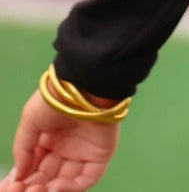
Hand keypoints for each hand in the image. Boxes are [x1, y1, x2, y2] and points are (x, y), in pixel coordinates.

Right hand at [0, 91, 119, 191]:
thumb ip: (23, 149)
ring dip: (49, 190)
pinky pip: (87, 178)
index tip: (10, 187)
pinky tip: (55, 187)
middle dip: (33, 186)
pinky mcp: (100, 155)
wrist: (83, 85)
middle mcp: (66, 148)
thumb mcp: (30, 121)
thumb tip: (18, 176)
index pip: (34, 168)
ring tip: (35, 189)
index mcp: (49, 140)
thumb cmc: (56, 98)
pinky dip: (72, 188)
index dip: (23, 179)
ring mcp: (83, 152)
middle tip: (20, 191)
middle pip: (48, 177)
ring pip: (66, 182)